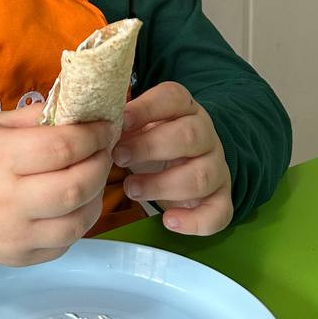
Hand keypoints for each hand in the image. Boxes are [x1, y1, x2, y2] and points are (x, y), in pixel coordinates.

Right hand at [0, 105, 119, 266]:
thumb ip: (39, 116)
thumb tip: (82, 110)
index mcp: (1, 158)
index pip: (61, 148)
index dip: (92, 136)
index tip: (105, 127)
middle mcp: (9, 201)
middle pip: (75, 187)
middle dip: (100, 165)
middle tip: (103, 151)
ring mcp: (16, 235)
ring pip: (77, 222)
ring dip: (96, 196)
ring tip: (93, 177)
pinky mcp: (21, 258)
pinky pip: (65, 243)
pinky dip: (79, 221)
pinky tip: (75, 203)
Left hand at [112, 82, 232, 235]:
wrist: (184, 164)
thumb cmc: (152, 142)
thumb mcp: (139, 127)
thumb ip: (124, 123)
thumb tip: (96, 126)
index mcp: (185, 108)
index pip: (174, 97)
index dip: (147, 108)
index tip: (120, 121)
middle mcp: (206, 135)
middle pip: (190, 135)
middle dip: (151, 147)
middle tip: (119, 157)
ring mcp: (217, 167)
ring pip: (202, 175)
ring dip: (163, 185)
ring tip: (131, 189)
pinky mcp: (221, 199)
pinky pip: (218, 212)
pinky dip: (195, 221)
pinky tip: (169, 221)